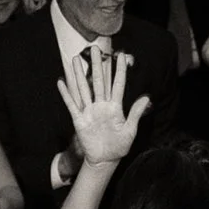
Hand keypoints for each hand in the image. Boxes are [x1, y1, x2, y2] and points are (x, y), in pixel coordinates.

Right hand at [56, 49, 149, 168]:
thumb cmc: (119, 146)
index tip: (121, 55)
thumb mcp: (130, 131)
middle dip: (97, 65)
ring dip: (79, 74)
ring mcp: (89, 111)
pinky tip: (61, 82)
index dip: (119, 70)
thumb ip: (136, 113)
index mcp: (115, 107)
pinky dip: (66, 94)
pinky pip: (71, 105)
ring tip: (76, 59)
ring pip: (84, 89)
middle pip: (99, 81)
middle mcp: (101, 105)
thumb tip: (146, 97)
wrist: (105, 160)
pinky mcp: (79, 120)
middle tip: (95, 48)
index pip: (118, 84)